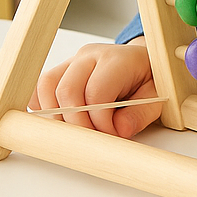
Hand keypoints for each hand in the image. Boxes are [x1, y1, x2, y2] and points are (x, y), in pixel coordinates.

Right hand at [29, 38, 161, 138]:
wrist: (142, 62)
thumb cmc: (147, 78)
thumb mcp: (156, 97)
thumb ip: (140, 115)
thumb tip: (119, 131)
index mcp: (118, 60)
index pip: (96, 92)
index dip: (99, 121)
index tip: (110, 135)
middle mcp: (91, 56)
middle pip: (67, 89)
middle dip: (76, 123)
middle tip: (91, 139)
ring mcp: (73, 61)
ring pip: (47, 86)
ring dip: (55, 116)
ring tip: (75, 133)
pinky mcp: (60, 70)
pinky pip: (40, 88)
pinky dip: (43, 107)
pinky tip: (59, 121)